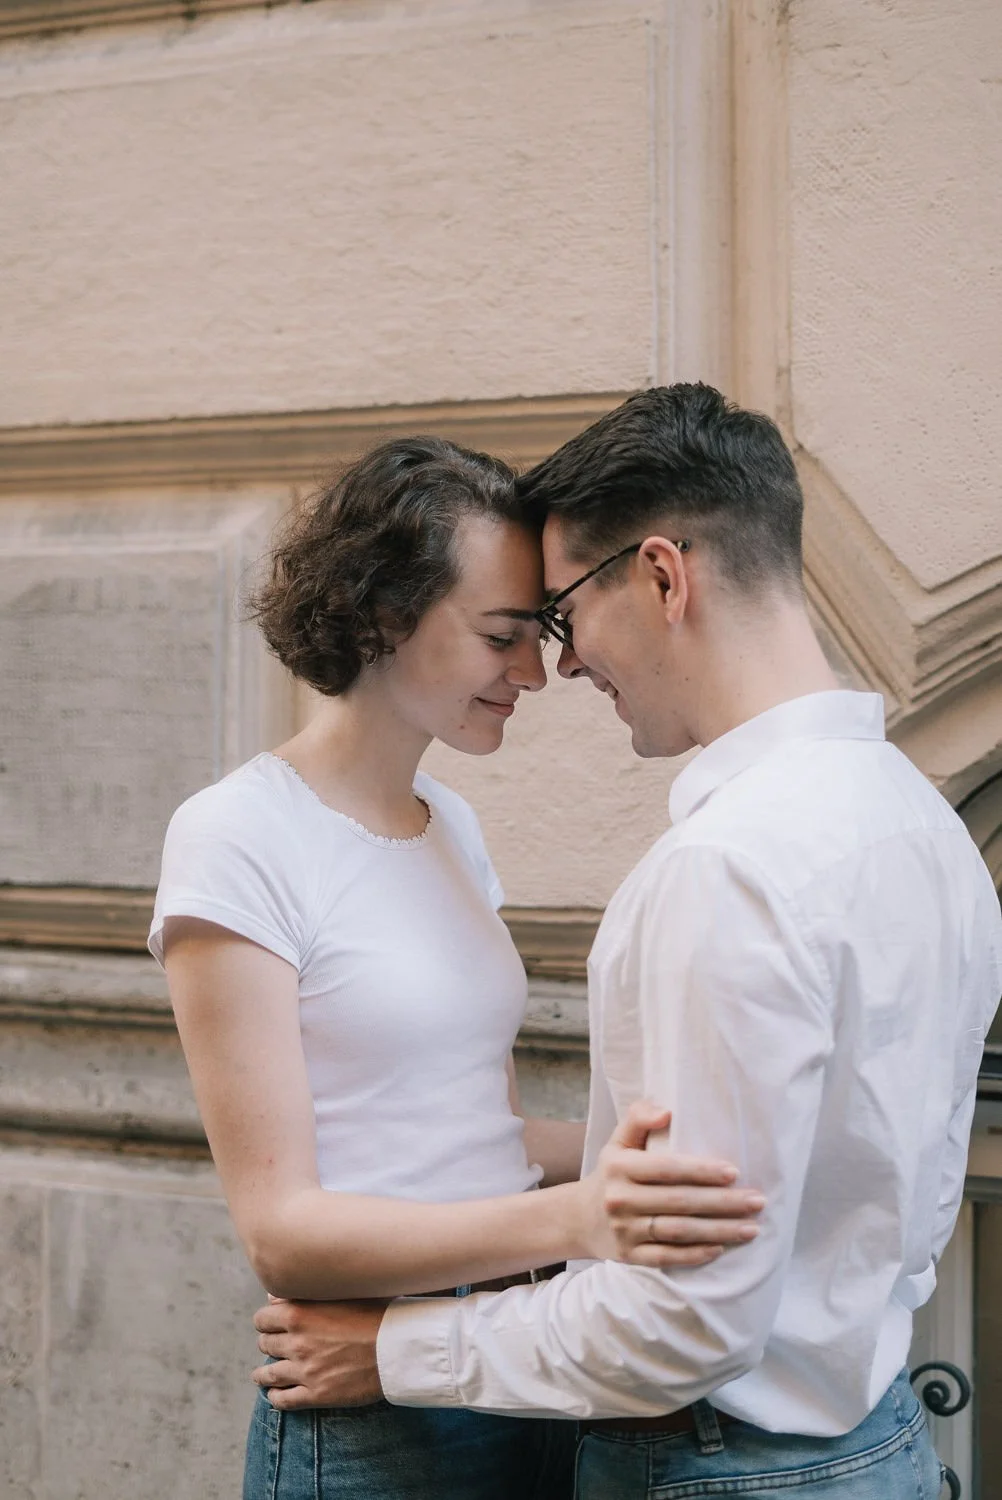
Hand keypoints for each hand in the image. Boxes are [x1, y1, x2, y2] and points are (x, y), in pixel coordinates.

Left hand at [252, 1298, 387, 1409]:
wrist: (398, 1348)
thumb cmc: (375, 1313)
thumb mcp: (341, 1294)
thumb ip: (304, 1295)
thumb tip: (273, 1297)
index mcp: (299, 1313)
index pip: (262, 1318)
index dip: (266, 1321)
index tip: (270, 1324)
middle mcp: (297, 1342)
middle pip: (265, 1345)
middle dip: (269, 1344)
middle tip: (274, 1346)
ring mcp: (305, 1371)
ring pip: (268, 1374)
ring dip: (264, 1374)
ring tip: (262, 1375)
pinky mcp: (316, 1395)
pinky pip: (283, 1400)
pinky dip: (275, 1398)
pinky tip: (276, 1395)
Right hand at [576, 1100, 764, 1267]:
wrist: (579, 1218)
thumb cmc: (612, 1172)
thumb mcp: (618, 1140)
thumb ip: (639, 1116)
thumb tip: (668, 1112)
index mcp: (620, 1166)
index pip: (667, 1168)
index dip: (702, 1171)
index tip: (735, 1172)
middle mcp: (620, 1199)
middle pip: (680, 1202)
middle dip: (723, 1202)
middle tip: (757, 1201)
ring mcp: (625, 1231)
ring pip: (679, 1231)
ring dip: (719, 1231)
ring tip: (751, 1228)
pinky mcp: (629, 1257)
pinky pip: (667, 1257)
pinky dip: (695, 1254)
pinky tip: (720, 1248)